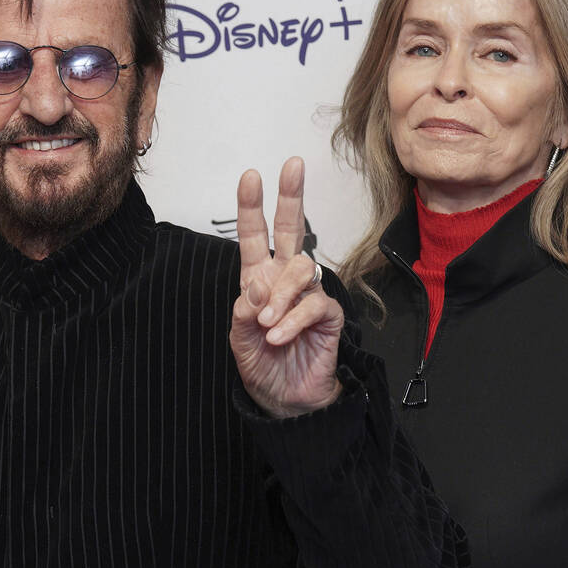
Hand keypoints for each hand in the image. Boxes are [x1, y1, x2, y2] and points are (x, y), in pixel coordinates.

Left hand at [230, 157, 344, 417]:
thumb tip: (255, 287)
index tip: (251, 176)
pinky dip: (292, 319)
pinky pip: (314, 304)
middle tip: (292, 166)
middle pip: (291, 230)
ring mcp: (308, 295)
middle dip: (290, 197)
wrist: (286, 401)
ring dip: (280, 295)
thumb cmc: (263, 366)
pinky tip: (279, 336)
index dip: (252, 207)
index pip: (254, 237)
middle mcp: (285, 280)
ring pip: (301, 268)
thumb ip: (243, 313)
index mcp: (259, 279)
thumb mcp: (239, 342)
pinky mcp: (328, 315)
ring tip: (266, 325)